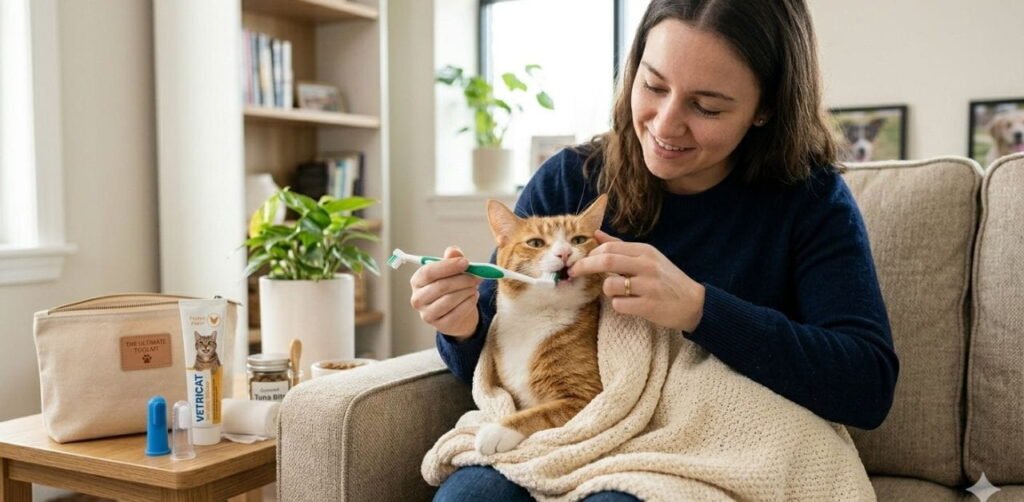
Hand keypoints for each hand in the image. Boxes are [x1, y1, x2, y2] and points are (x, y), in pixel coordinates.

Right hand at [409, 246, 481, 338]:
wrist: (459, 313)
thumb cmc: (453, 287)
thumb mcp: (453, 270)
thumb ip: (452, 259)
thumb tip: (453, 251)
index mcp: (417, 281)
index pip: (428, 272)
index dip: (448, 266)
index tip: (466, 262)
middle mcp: (417, 299)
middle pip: (440, 287)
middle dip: (462, 280)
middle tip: (476, 276)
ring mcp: (427, 315)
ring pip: (449, 300)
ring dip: (466, 291)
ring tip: (474, 286)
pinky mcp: (440, 326)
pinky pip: (457, 313)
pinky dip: (469, 303)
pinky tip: (473, 297)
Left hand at [569, 230, 704, 331]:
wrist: (694, 303)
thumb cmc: (666, 279)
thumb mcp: (647, 257)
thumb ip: (620, 247)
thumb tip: (596, 234)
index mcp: (645, 251)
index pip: (609, 248)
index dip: (590, 255)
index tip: (580, 262)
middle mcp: (646, 265)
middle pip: (606, 261)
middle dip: (584, 267)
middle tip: (573, 273)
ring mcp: (648, 286)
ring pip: (610, 286)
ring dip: (607, 290)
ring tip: (619, 292)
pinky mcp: (648, 306)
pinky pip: (619, 305)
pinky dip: (618, 305)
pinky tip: (630, 304)